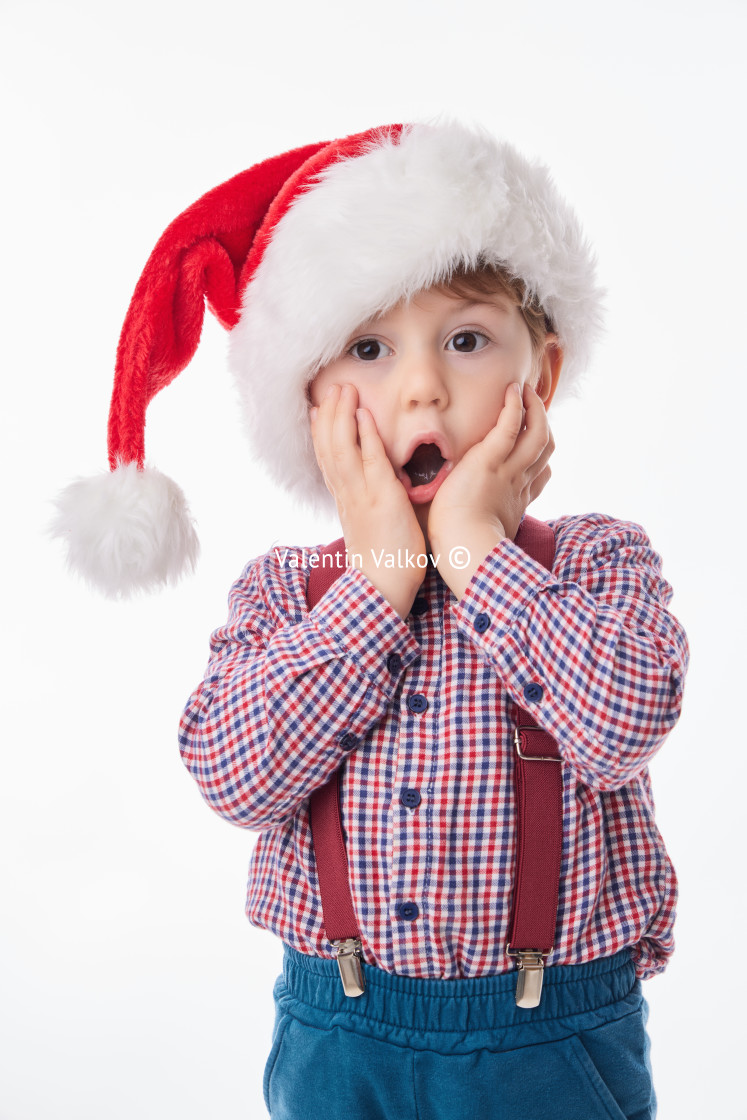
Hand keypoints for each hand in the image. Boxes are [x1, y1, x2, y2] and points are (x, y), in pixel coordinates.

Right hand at [310, 383, 426, 617]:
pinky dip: (364, 436)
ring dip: (342, 416)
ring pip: (342, 448)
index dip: (321, 433)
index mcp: (345, 500)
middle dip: (328, 416)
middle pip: (328, 447)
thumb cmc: (384, 561)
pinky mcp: (381, 499)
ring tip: (344, 391)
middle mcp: (347, 494)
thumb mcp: (372, 525)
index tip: (317, 410)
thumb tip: (377, 488)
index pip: (327, 459)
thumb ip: (371, 504)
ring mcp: (361, 495)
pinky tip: (363, 416)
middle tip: (330, 389)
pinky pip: (369, 461)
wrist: (382, 587)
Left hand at [427, 381, 553, 597]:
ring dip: (536, 409)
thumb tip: (460, 528)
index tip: (535, 451)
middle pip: (545, 450)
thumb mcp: (479, 536)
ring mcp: (509, 470)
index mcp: (514, 503)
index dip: (542, 460)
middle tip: (534, 409)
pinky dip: (516, 406)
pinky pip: (511, 425)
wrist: (463, 549)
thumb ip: (477, 525)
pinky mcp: (491, 459)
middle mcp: (518, 483)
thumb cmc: (462, 550)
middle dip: (544, 426)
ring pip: (538, 434)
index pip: (540, 476)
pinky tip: (513, 391)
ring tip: (527, 392)